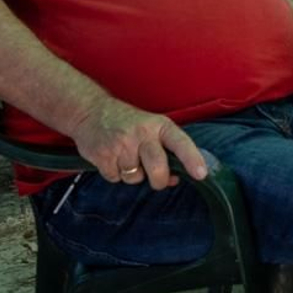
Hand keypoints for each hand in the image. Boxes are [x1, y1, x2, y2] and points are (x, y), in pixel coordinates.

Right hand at [69, 96, 207, 190]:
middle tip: (157, 179)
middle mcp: (142, 134)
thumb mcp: (153, 127)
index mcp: (160, 125)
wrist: (91, 111)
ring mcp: (121, 144)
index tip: (201, 174)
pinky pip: (115, 178)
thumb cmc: (129, 123)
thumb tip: (176, 179)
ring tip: (127, 158)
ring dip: (133, 175)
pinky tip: (112, 158)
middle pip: (157, 168)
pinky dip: (115, 174)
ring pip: (134, 178)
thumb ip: (167, 151)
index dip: (192, 159)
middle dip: (159, 181)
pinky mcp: (102, 155)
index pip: (181, 143)